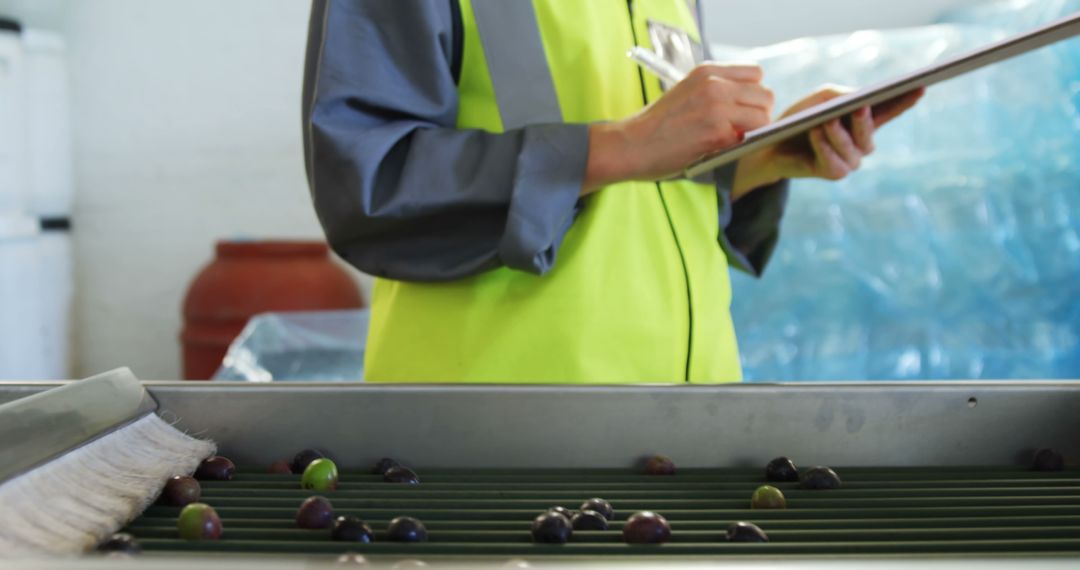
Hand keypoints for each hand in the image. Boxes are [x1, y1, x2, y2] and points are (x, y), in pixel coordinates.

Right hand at [584, 63, 773, 193]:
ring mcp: (717, 107)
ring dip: (754, 131)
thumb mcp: (687, 93)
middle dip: (758, 115)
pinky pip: (752, 136)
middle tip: (740, 130)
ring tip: (731, 140)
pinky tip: (721, 149)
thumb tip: (747, 105)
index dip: (753, 95)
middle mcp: (714, 84)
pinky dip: (742, 145)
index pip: (756, 74)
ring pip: (764, 116)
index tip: (741, 110)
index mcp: (707, 71)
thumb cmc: (656, 126)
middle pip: (765, 94)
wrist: (631, 145)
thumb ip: (716, 92)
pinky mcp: (718, 132)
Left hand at [733, 85, 924, 198]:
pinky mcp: (834, 173)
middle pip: (869, 132)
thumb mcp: (819, 99)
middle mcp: (862, 143)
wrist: (771, 146)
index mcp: (863, 122)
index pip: (889, 110)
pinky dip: (823, 146)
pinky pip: (833, 162)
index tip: (921, 86)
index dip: (905, 100)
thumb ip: (839, 95)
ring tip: (826, 121)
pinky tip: (816, 133)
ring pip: (851, 149)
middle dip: (864, 120)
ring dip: (838, 134)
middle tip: (860, 106)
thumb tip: (857, 99)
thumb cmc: (799, 119)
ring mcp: (850, 160)